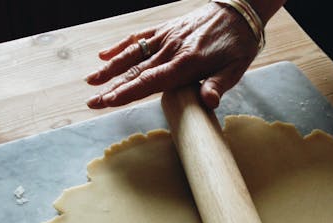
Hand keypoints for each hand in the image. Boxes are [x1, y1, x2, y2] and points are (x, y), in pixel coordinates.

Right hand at [85, 2, 260, 109]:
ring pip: (132, 54)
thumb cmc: (238, 43)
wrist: (240, 10)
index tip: (109, 101)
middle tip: (92, 102)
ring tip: (91, 81)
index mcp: (187, 62)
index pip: (151, 81)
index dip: (127, 92)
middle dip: (112, 88)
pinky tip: (104, 54)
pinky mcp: (166, 28)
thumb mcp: (236, 68)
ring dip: (110, 68)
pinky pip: (140, 37)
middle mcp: (171, 49)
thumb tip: (209, 102)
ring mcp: (166, 37)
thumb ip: (218, 85)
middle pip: (136, 71)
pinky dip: (121, 45)